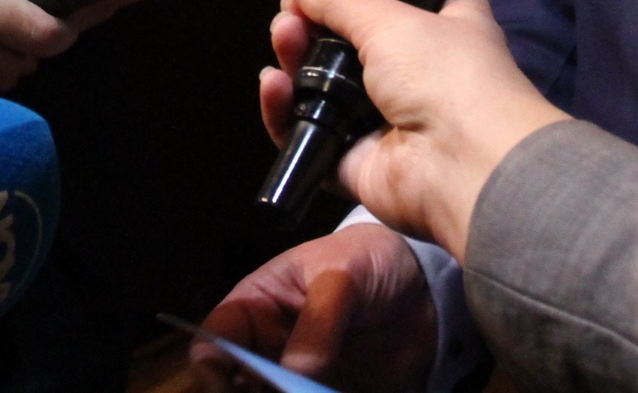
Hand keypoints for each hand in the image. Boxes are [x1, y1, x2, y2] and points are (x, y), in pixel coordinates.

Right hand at [189, 223, 436, 392]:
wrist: (425, 285)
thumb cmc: (369, 258)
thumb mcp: (342, 276)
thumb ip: (319, 319)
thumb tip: (296, 369)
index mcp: (257, 306)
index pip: (215, 340)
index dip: (212, 365)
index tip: (232, 382)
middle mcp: (271, 348)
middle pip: (237, 384)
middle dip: (245, 392)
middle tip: (284, 388)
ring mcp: (300, 377)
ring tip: (315, 390)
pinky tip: (336, 392)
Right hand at [259, 0, 564, 256]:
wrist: (465, 170)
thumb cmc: (446, 77)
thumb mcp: (393, 21)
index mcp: (445, 25)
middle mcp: (415, 70)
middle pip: (350, 37)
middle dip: (313, 18)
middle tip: (291, 9)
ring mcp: (381, 117)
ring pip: (322, 83)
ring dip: (296, 55)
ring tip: (283, 35)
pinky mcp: (352, 158)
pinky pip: (307, 131)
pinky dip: (284, 109)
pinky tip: (272, 84)